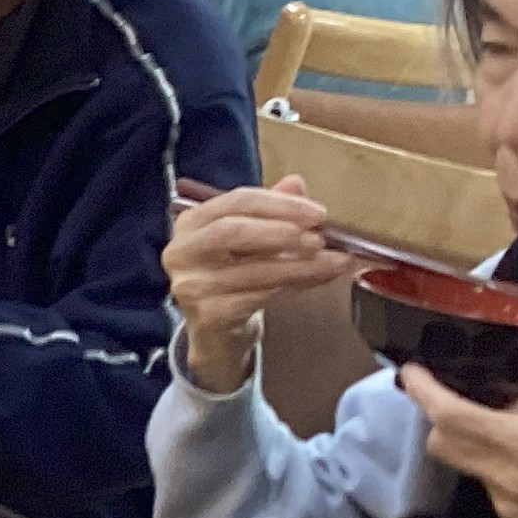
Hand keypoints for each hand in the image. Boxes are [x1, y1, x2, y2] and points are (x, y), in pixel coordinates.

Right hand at [162, 176, 353, 393]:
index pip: (236, 201)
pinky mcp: (208, 315)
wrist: (216, 334)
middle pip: (232, 231)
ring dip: (301, 265)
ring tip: (335, 261)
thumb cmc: (234, 278)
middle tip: (320, 238)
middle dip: (281, 231)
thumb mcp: (251, 240)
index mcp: (192, 222)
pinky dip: (294, 287)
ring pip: (253, 270)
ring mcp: (191, 286)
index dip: (280, 204)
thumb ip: (270, 211)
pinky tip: (317, 281)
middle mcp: (182, 251)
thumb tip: (296, 183)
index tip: (318, 213)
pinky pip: (259, 297)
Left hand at [400, 299, 517, 517]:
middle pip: (444, 442)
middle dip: (443, 415)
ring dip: (480, 440)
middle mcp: (502, 478)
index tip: (412, 373)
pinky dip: (502, 468)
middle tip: (463, 393)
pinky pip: (494, 489)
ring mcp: (507, 504)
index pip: (447, 414)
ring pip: (469, 465)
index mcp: (517, 444)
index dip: (423, 391)